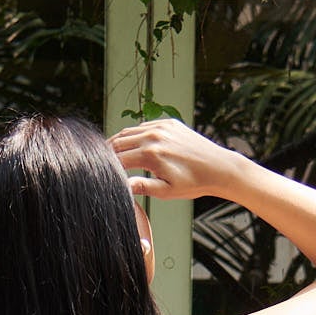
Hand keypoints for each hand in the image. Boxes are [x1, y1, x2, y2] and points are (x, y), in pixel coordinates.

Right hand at [109, 119, 240, 200]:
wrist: (217, 167)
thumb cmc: (193, 183)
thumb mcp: (166, 191)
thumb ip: (142, 187)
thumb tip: (122, 187)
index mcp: (150, 154)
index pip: (117, 159)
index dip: (107, 168)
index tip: (101, 175)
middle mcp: (153, 136)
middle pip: (119, 142)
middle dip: (107, 153)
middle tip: (98, 164)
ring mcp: (161, 126)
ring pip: (129, 132)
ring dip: (118, 143)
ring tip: (111, 156)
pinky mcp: (168, 123)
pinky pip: (144, 126)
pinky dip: (134, 135)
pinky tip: (131, 146)